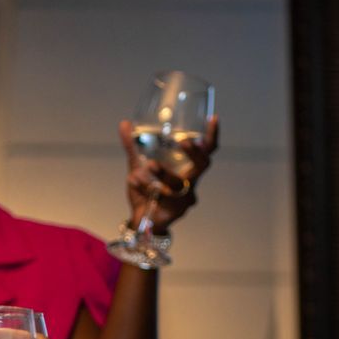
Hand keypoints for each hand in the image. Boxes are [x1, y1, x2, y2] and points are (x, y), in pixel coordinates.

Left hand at [122, 113, 219, 231]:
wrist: (141, 220)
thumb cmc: (148, 190)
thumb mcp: (139, 165)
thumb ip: (133, 146)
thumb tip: (125, 123)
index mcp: (188, 168)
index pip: (206, 150)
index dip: (211, 136)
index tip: (212, 118)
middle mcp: (191, 182)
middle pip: (203, 165)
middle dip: (195, 153)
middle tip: (183, 142)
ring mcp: (185, 198)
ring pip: (178, 184)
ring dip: (162, 173)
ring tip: (145, 166)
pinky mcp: (174, 212)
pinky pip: (161, 197)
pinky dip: (144, 186)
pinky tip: (133, 180)